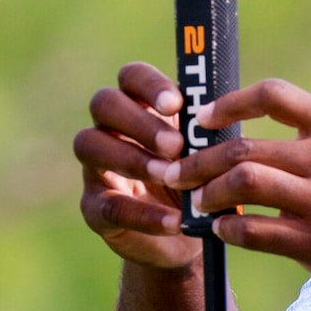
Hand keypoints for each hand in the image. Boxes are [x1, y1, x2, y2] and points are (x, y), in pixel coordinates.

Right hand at [73, 63, 196, 271]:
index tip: (176, 105)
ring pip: (89, 144)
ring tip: (171, 178)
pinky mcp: (94, 208)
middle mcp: (110, 129)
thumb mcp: (208, 153)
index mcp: (140, 106)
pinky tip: (175, 220)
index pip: (131, 76)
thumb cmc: (201, 180)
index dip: (149, 84)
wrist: (192, 234)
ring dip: (132, 159)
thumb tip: (222, 114)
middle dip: (140, 122)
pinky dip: (144, 215)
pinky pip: (109, 206)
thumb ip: (207, 133)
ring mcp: (96, 166)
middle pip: (104, 102)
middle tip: (176, 146)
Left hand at [155, 79, 310, 297]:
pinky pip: (253, 232)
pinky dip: (227, 230)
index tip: (202, 120)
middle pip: (243, 147)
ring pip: (242, 186)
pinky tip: (220, 230)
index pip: (272, 96)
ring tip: (196, 202)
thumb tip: (250, 121)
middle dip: (197, 160)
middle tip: (176, 171)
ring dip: (207, 194)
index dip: (228, 103)